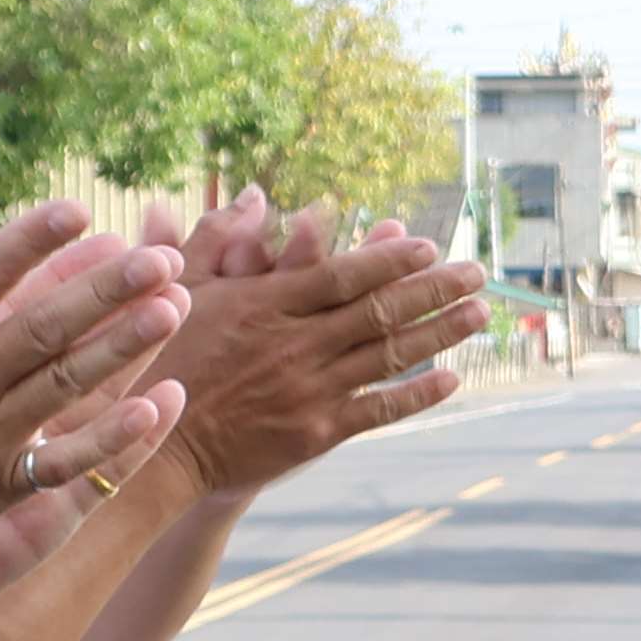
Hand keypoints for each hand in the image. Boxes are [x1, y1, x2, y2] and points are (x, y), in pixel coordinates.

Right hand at [0, 186, 189, 556]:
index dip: (31, 241)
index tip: (79, 209)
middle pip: (42, 327)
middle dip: (106, 291)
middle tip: (162, 257)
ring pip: (64, 385)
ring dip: (123, 347)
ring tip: (175, 307)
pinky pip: (63, 461)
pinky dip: (110, 438)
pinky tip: (157, 405)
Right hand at [162, 203, 495, 490]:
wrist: (159, 446)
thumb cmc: (166, 360)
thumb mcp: (181, 293)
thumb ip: (216, 239)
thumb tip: (252, 193)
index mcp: (264, 306)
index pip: (340, 276)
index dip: (387, 259)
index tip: (427, 245)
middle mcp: (295, 345)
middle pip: (379, 311)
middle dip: (434, 289)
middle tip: (478, 272)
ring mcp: (310, 391)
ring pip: (389, 356)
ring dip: (441, 333)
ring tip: (481, 313)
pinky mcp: (316, 433)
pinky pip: (379, 410)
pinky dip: (417, 394)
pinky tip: (452, 377)